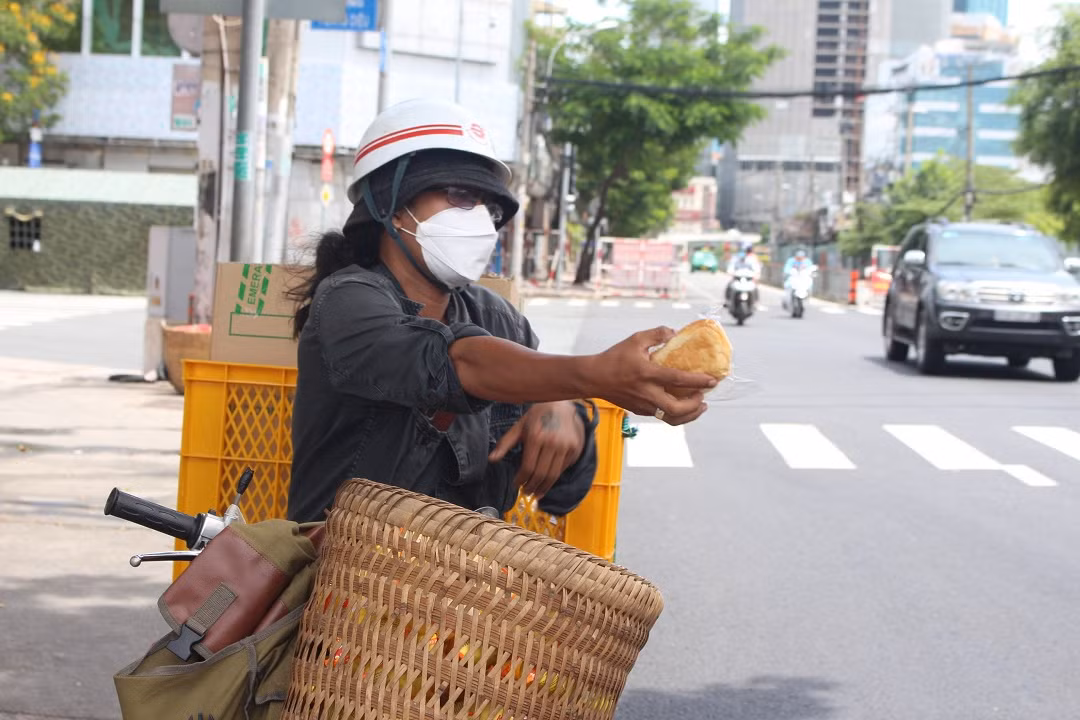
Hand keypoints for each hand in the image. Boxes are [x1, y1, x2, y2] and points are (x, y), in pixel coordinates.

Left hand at [488, 401, 584, 498]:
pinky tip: (547, 481)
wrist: (561, 404)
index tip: (516, 485)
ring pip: (554, 475)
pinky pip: (563, 469)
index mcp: (536, 437)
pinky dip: (555, 477)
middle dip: (532, 487)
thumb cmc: (537, 416)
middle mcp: (553, 442)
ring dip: (544, 487)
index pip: (528, 467)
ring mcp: (566, 446)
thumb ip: (505, 444)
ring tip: (537, 493)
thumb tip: (491, 459)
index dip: (521, 479)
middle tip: (526, 493)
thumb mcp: (519, 427)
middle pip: (541, 474)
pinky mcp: (575, 449)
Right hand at [589, 327, 714, 425]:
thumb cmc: (614, 358)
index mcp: (648, 374)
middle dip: (695, 406)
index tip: (712, 380)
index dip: (698, 381)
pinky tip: (680, 406)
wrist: (593, 378)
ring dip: (688, 415)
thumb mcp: (635, 340)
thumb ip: (656, 334)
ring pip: (671, 418)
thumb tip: (674, 332)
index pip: (678, 380)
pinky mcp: (640, 410)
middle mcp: (647, 393)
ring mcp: (643, 405)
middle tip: (704, 397)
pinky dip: (675, 414)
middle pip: (677, 409)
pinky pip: (662, 416)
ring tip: (698, 407)